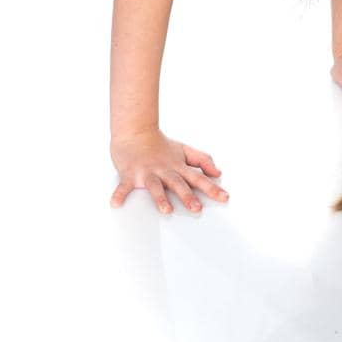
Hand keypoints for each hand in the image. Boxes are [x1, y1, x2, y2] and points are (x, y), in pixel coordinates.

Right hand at [110, 128, 227, 213]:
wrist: (135, 131)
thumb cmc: (159, 144)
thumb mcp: (184, 150)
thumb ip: (202, 160)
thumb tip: (218, 172)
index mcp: (178, 166)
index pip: (198, 178)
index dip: (212, 188)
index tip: (225, 197)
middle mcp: (164, 170)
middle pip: (178, 184)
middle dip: (188, 196)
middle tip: (197, 208)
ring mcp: (146, 172)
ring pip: (155, 187)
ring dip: (160, 198)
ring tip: (166, 210)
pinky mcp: (129, 174)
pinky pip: (124, 186)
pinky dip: (119, 194)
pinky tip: (116, 204)